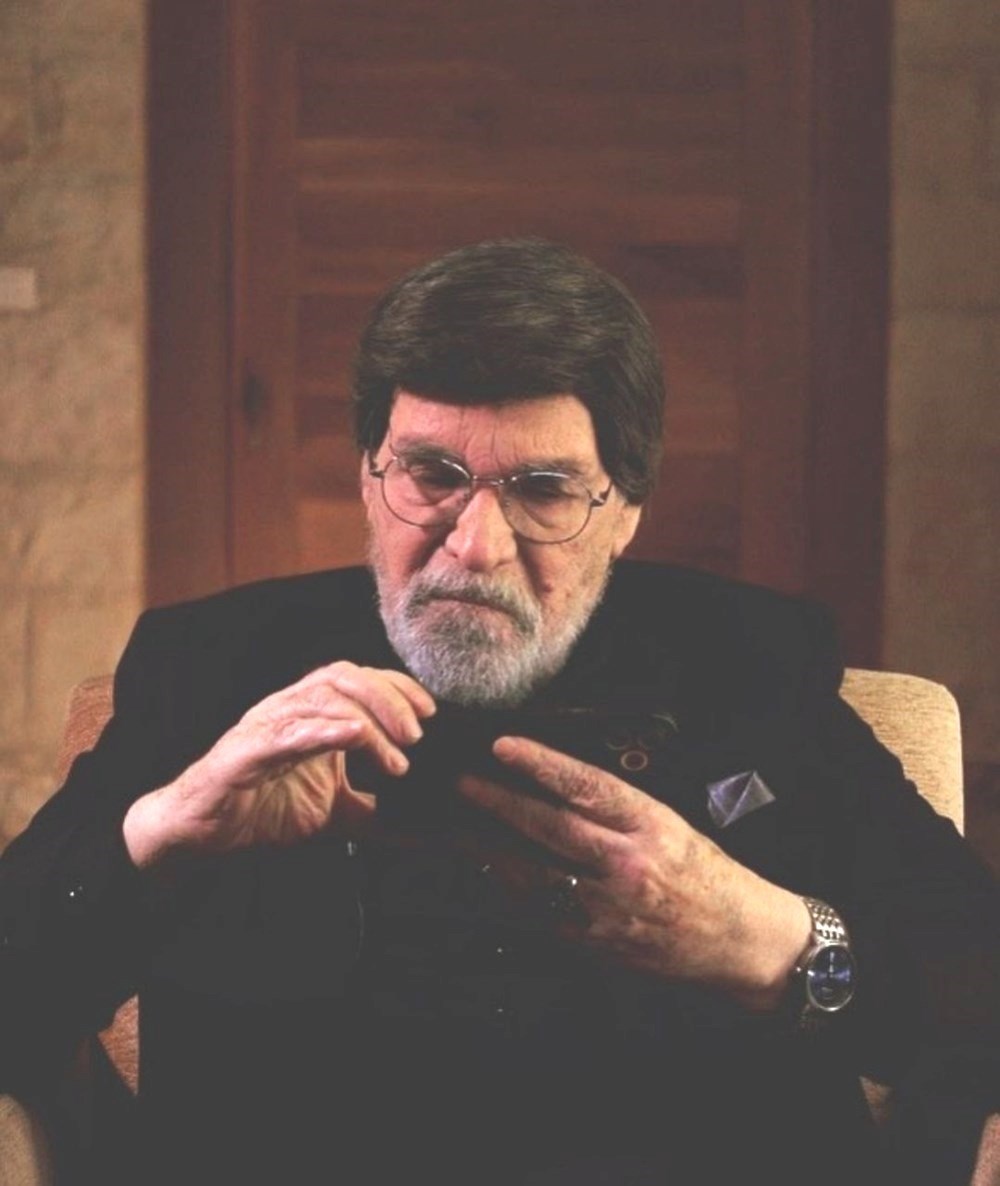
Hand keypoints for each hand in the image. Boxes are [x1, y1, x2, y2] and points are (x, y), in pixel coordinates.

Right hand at [123, 663, 434, 867]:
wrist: (202, 835)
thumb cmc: (261, 811)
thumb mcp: (333, 813)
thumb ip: (375, 814)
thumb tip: (423, 828)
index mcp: (310, 715)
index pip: (359, 679)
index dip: (396, 687)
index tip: (430, 712)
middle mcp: (289, 710)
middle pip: (344, 676)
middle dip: (388, 698)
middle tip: (417, 734)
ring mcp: (266, 726)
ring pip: (319, 698)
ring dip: (366, 718)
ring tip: (396, 752)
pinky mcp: (243, 752)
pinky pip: (284, 732)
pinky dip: (321, 730)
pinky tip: (352, 736)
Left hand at [458, 736, 810, 1010]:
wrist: (742, 941)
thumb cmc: (708, 876)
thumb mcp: (671, 825)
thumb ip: (618, 808)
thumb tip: (557, 782)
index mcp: (651, 825)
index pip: (587, 786)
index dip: (541, 764)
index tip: (503, 746)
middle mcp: (628, 864)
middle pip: (550, 827)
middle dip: (499, 802)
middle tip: (463, 783)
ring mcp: (609, 908)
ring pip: (534, 874)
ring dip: (489, 851)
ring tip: (457, 831)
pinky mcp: (597, 943)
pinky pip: (540, 916)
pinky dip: (506, 896)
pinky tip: (483, 880)